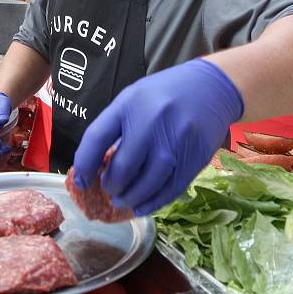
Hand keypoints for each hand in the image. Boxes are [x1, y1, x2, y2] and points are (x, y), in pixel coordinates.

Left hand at [72, 59, 243, 215]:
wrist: (211, 87)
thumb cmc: (164, 95)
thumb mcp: (132, 99)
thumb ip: (115, 127)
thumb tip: (97, 166)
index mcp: (129, 103)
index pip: (97, 137)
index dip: (84, 164)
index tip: (81, 182)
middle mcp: (152, 121)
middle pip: (124, 165)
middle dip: (111, 185)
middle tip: (109, 190)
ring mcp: (176, 140)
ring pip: (149, 181)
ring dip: (132, 198)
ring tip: (122, 201)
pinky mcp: (195, 156)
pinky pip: (172, 187)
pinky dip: (155, 202)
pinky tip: (143, 206)